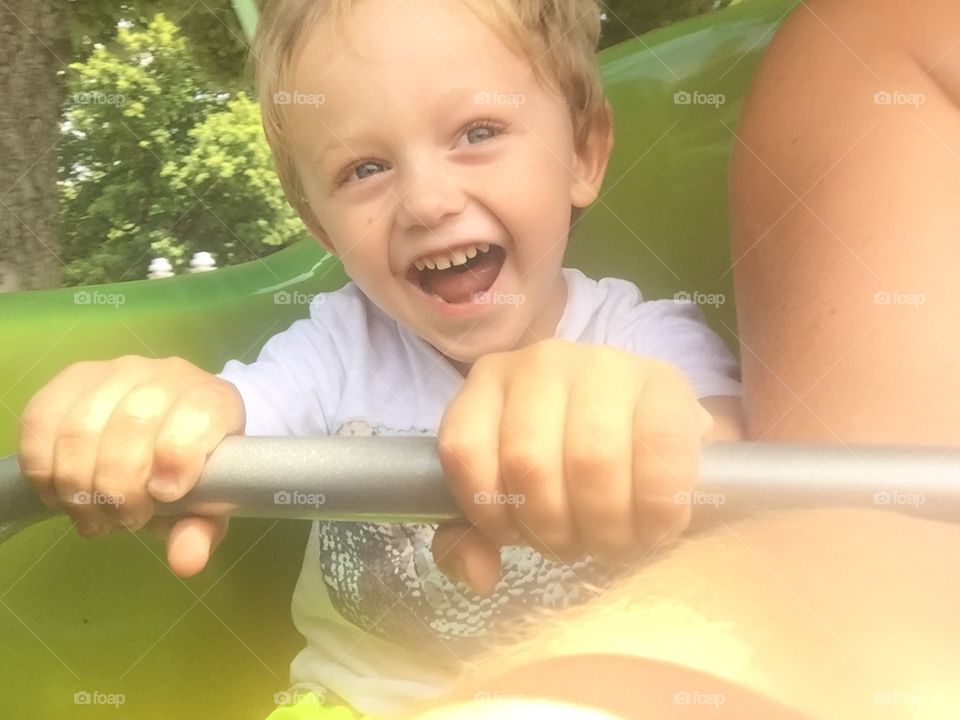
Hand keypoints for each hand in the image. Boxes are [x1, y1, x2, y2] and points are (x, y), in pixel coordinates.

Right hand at [17, 355, 244, 577]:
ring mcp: (116, 373)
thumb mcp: (207, 505)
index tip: (164, 496)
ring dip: (78, 485)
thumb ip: (200, 530)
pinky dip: (43, 468)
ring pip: (82, 426)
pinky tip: (60, 495)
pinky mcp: (71, 380)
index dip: (178, 456)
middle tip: (122, 520)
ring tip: (92, 517)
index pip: (198, 413)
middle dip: (120, 486)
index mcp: (213, 401)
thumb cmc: (193, 470)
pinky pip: (41, 421)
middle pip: (134, 422)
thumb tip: (186, 561)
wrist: (170, 427)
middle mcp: (166, 376)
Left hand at [433, 339, 712, 593]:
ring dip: (605, 525)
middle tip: (579, 547)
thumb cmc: (571, 467)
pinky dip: (655, 505)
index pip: (463, 449)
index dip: (489, 513)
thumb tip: (478, 575)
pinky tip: (658, 524)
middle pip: (528, 463)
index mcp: (489, 383)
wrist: (656, 435)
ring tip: (618, 542)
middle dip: (554, 530)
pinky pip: (656, 451)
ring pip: (589, 461)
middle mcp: (541, 363)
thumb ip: (477, 535)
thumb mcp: (513, 495)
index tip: (517, 538)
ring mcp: (603, 364)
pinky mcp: (665, 381)